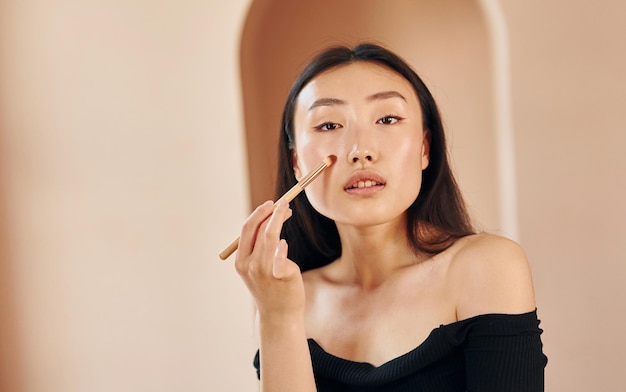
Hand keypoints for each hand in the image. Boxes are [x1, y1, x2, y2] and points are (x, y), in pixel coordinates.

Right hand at [235, 201, 304, 318]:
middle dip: (270, 212)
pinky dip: (280, 249)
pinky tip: (283, 243)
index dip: (259, 214)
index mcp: (241, 262)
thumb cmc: (271, 289)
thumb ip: (260, 250)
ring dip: (279, 219)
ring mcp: (264, 271)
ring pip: (270, 237)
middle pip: (258, 230)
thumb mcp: (258, 269)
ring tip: (288, 210)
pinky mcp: (281, 276)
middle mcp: (250, 265)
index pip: (246, 229)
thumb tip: (269, 223)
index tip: (270, 204)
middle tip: (283, 203)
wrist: (279, 316)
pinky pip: (279, 259)